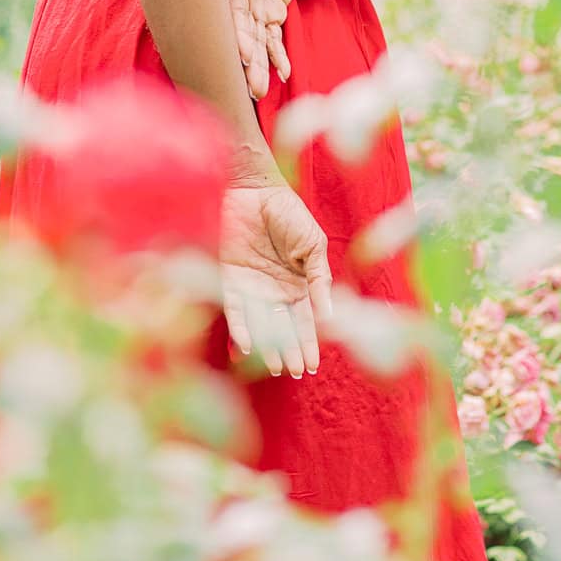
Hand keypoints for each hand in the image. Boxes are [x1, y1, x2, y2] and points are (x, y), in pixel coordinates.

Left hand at [220, 179, 332, 377]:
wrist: (257, 188)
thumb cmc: (289, 212)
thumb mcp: (314, 245)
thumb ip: (319, 280)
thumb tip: (331, 316)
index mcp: (298, 284)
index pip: (305, 321)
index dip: (310, 342)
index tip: (314, 366)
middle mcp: (274, 291)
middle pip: (283, 328)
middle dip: (290, 350)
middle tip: (296, 372)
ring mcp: (252, 287)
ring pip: (260, 325)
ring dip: (267, 347)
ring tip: (275, 368)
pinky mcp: (229, 279)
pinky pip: (234, 309)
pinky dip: (239, 328)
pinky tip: (246, 346)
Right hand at [227, 0, 305, 98]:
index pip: (235, 14)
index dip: (238, 36)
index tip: (243, 57)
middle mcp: (244, 0)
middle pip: (245, 36)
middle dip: (249, 64)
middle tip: (253, 91)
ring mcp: (259, 7)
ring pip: (259, 43)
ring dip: (260, 67)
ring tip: (260, 94)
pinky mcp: (274, 10)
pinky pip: (274, 37)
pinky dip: (278, 54)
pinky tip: (283, 74)